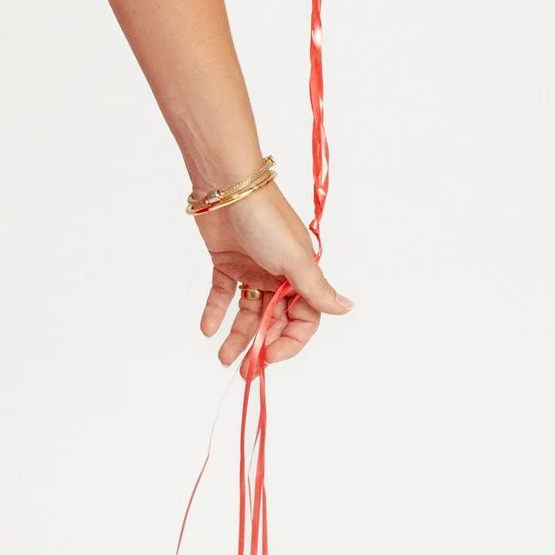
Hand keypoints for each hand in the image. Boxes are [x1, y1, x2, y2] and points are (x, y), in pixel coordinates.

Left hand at [195, 176, 350, 370]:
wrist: (225, 185)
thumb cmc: (264, 218)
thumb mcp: (294, 259)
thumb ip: (315, 290)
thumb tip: (347, 308)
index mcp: (301, 274)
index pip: (303, 320)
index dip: (289, 342)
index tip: (270, 356)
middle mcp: (279, 274)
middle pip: (275, 319)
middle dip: (262, 345)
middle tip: (245, 369)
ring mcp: (253, 268)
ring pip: (248, 311)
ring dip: (237, 335)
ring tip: (222, 357)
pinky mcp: (226, 262)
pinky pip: (222, 294)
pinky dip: (215, 311)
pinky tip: (207, 329)